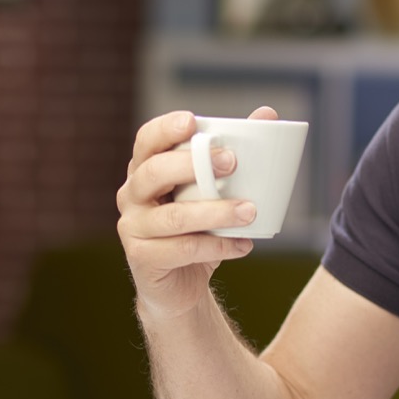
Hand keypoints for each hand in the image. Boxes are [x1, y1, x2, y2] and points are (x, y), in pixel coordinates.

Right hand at [116, 106, 278, 320]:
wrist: (181, 285)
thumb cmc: (198, 228)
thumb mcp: (214, 191)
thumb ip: (233, 154)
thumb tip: (267, 114)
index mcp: (145, 169)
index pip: (147, 140)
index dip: (166, 129)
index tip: (192, 122)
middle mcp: (131, 194)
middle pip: (154, 172)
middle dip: (193, 164)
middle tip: (232, 163)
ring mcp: (133, 227)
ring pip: (174, 216)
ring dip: (216, 212)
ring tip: (251, 211)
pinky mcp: (142, 259)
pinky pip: (183, 249)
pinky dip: (218, 246)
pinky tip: (244, 245)